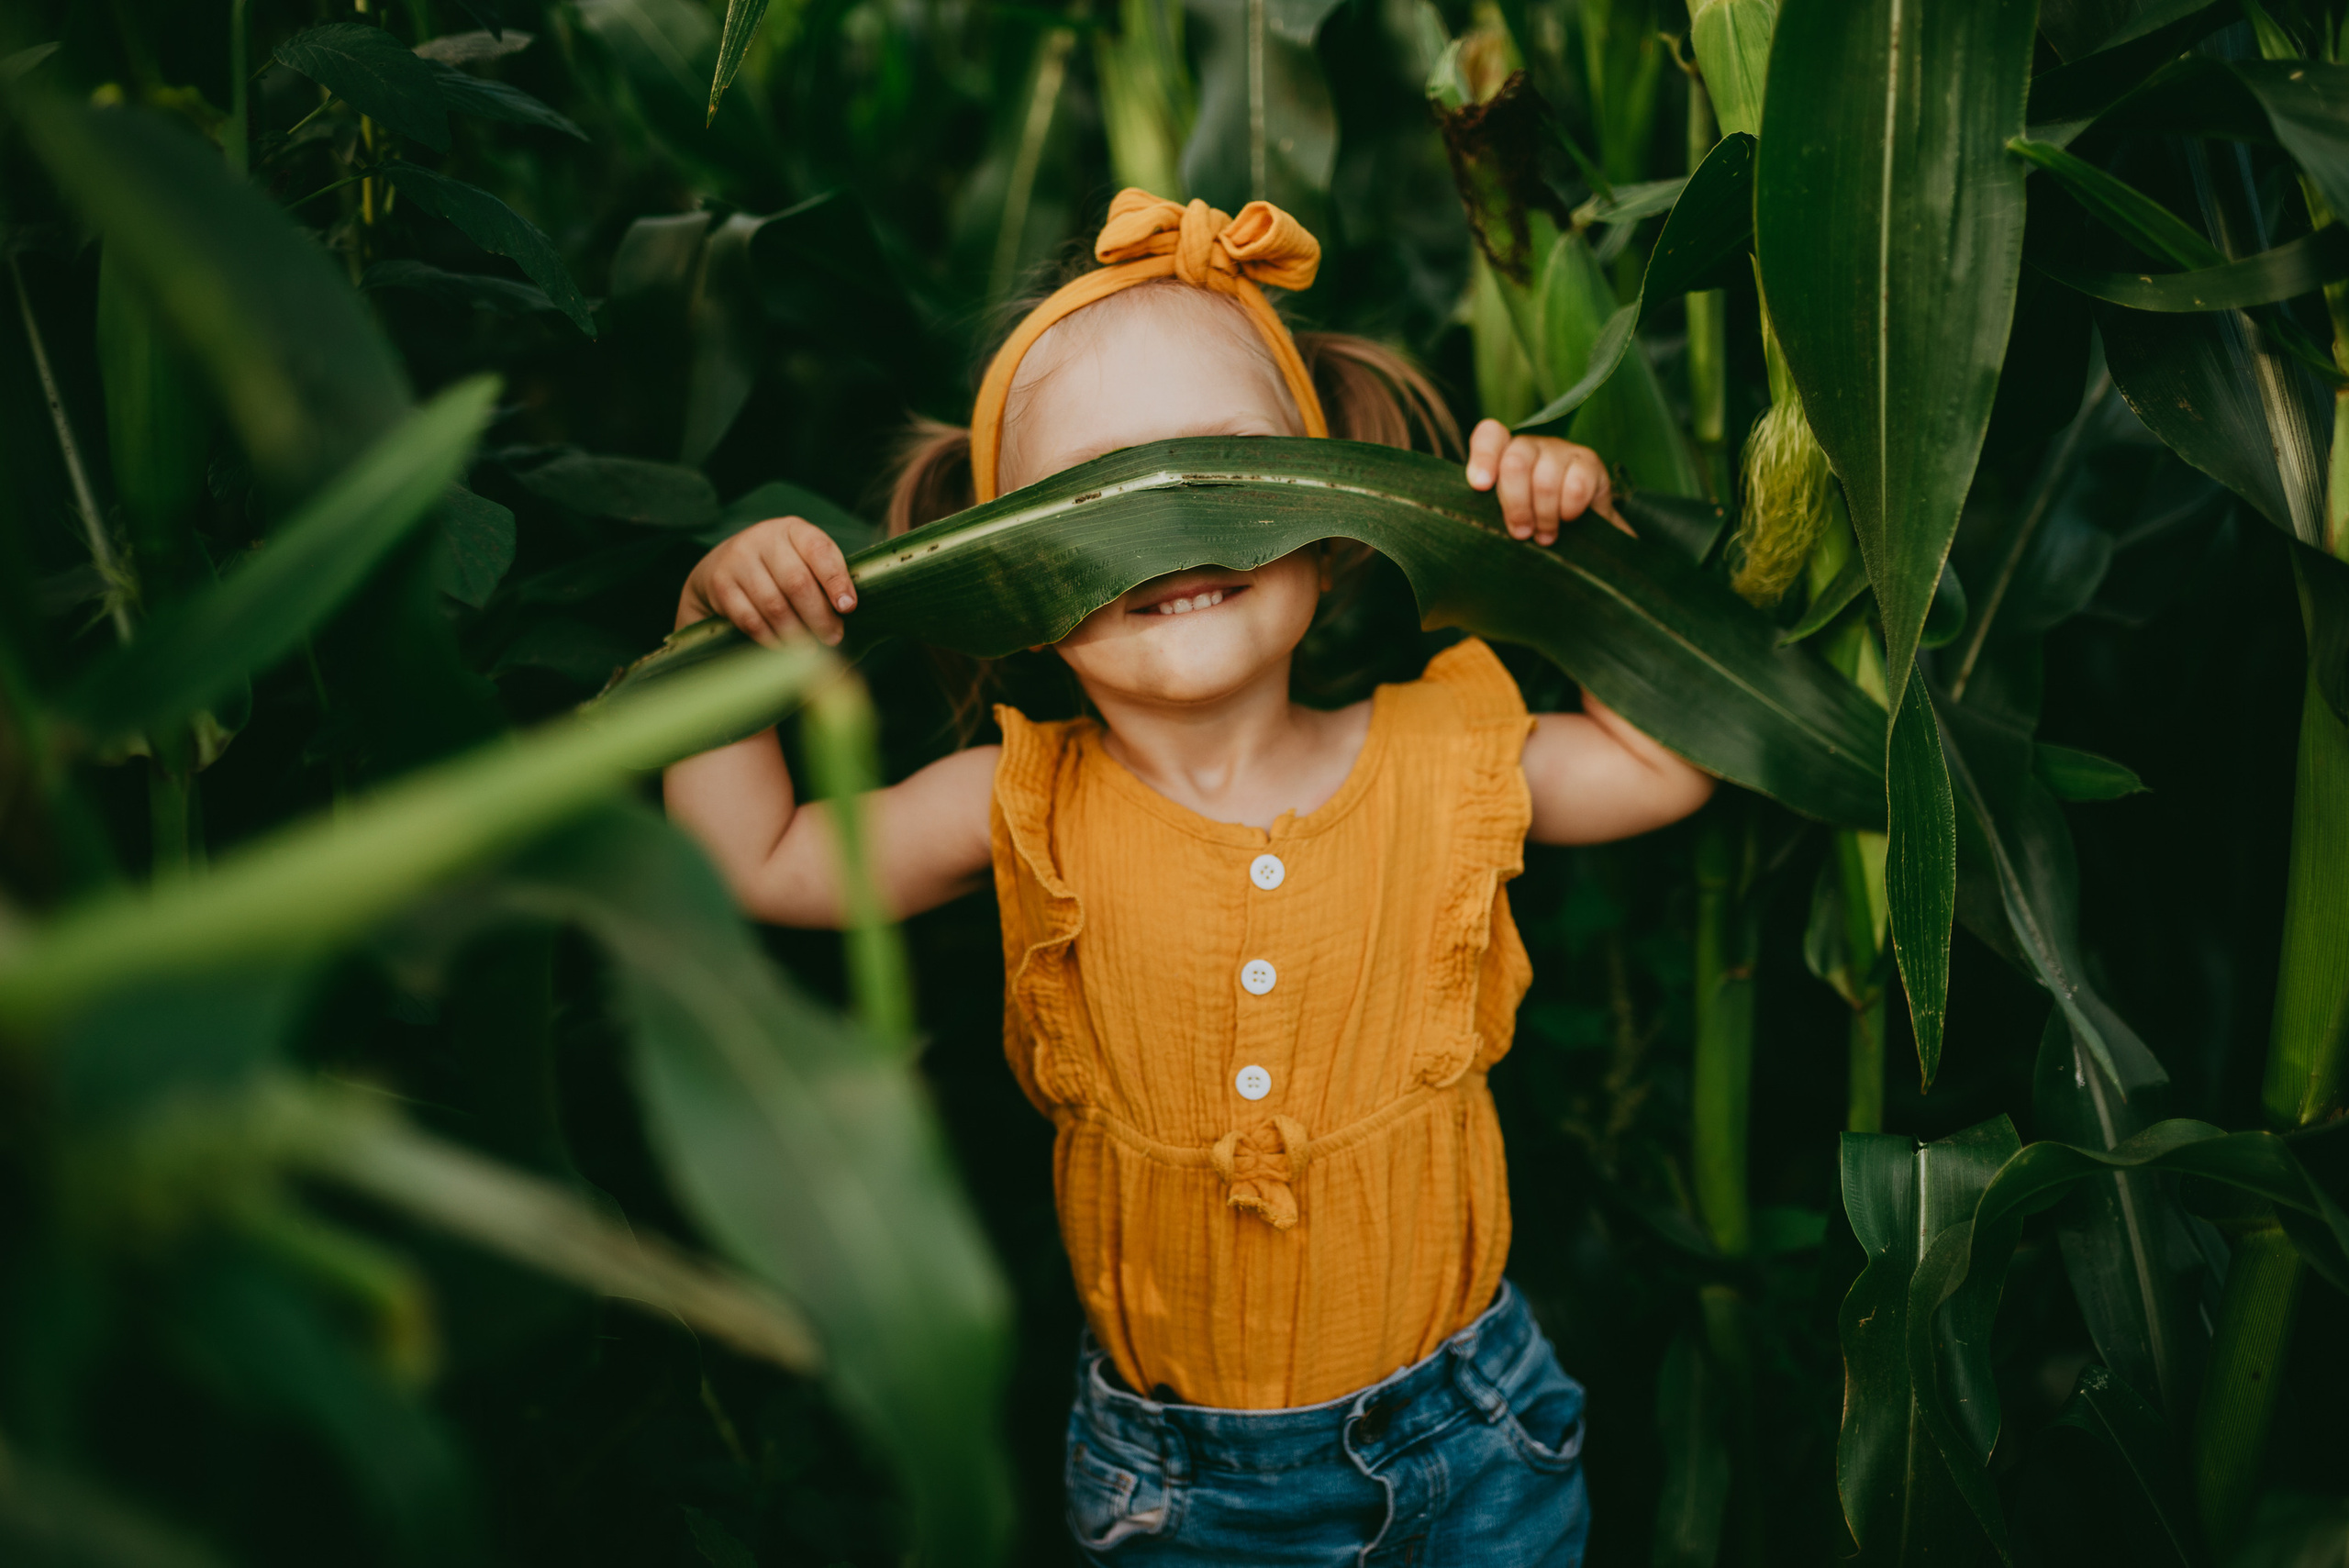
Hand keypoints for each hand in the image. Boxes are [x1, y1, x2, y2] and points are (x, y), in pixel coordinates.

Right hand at [678, 517, 857, 645]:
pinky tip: (785, 647)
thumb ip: (826, 574)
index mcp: (793, 529)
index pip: (819, 550)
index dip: (836, 581)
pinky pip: (750, 620)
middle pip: (797, 582)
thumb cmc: (779, 565)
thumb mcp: (803, 557)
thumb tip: (847, 609)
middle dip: (819, 616)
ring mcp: (738, 560)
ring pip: (774, 605)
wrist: (723, 564)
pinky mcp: (721, 585)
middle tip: (833, 638)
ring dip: (797, 634)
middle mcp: (763, 539)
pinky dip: (771, 639)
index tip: (848, 608)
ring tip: (811, 649)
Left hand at [1464, 419, 1627, 544]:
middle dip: (1516, 506)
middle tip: (1521, 532)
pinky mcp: (1589, 461)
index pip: (1489, 435)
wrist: (1581, 526)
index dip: (1483, 458)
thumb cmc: (1532, 519)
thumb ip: (1489, 507)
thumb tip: (1477, 506)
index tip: (1481, 486)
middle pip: (1515, 464)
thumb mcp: (1506, 513)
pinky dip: (1569, 510)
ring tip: (1544, 536)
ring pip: (1545, 481)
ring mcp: (1561, 449)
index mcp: (1504, 451)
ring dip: (1544, 516)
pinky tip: (1568, 519)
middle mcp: (1532, 444)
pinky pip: (1576, 487)